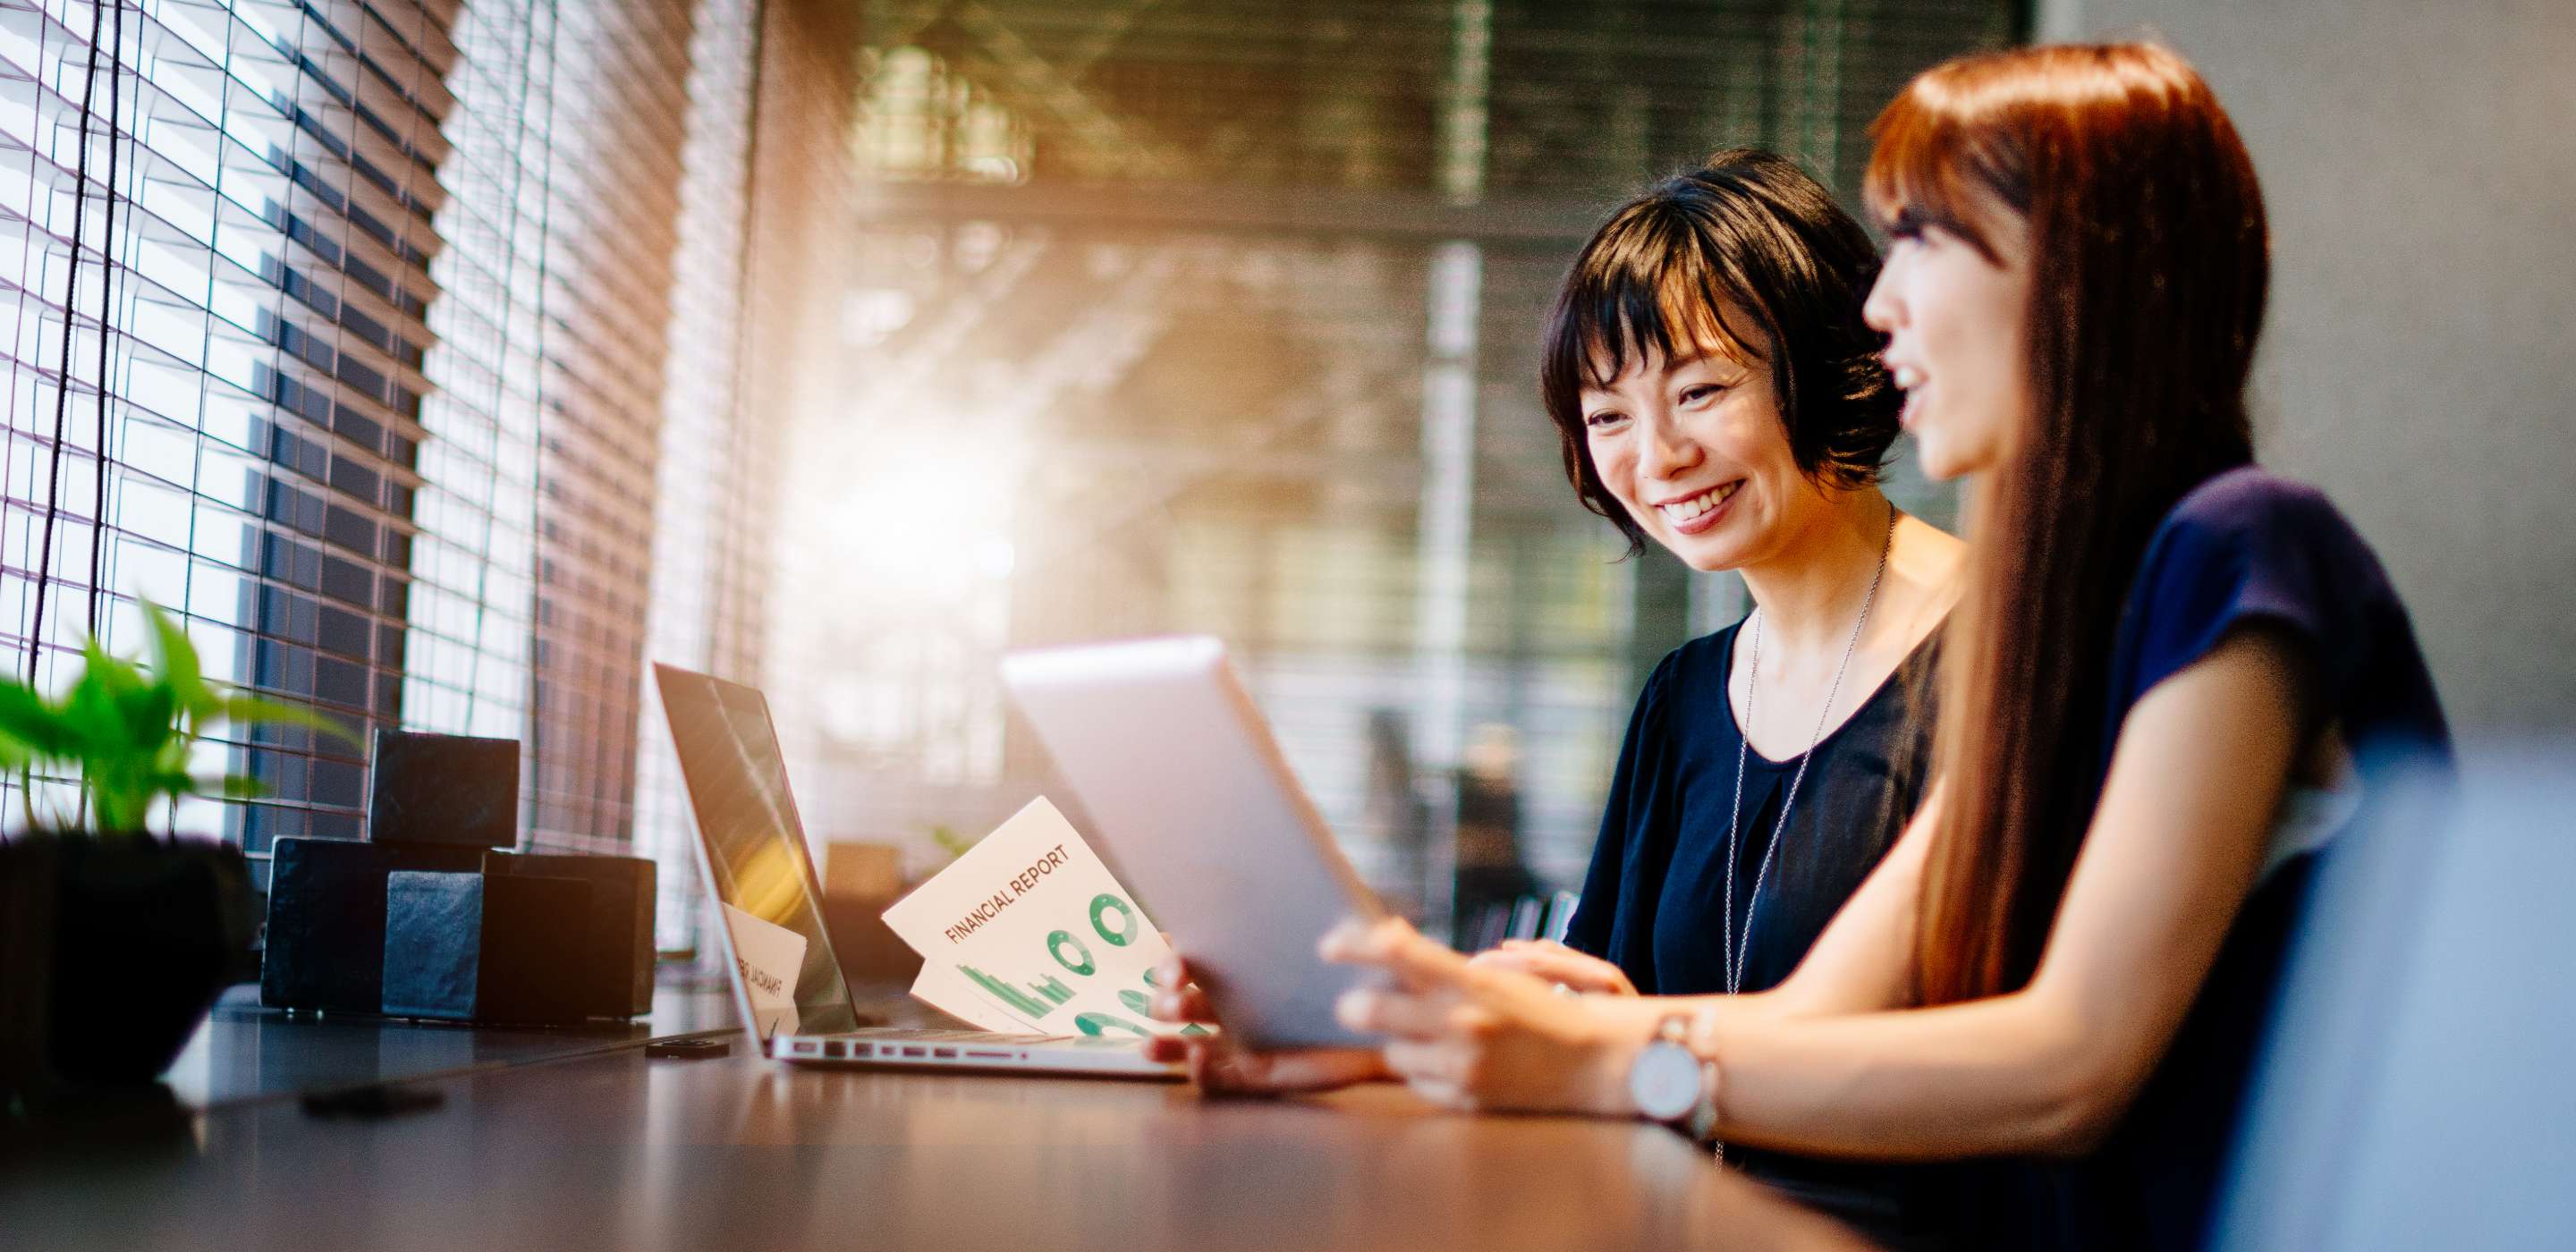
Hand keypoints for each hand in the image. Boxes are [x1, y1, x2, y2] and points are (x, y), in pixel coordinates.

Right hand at [1141, 950, 1389, 1094]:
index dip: (1174, 958)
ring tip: (1153, 1043)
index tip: (1176, 964)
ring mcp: (1241, 1041)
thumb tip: (1371, 929)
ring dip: (1165, 1041)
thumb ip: (1364, 936)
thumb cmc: (1367, 983)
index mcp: (1246, 965)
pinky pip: (1216, 1078)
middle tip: (1173, 1001)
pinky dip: (1199, 1071)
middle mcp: (1234, 1002)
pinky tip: (1197, 1059)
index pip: (1195, 956)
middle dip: (1166, 1000)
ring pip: (1185, 1042)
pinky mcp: (1254, 1075)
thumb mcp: (1363, 950)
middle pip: (1180, 1001)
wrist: (1386, 1033)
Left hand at [1321, 917, 1639, 1116]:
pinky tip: (1451, 1060)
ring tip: (1423, 1032)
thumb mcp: (1502, 975)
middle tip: (1353, 1001)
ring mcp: (1460, 1065)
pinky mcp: (1463, 1099)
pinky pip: (1418, 1081)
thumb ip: (1445, 963)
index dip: (1353, 944)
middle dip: (1355, 1003)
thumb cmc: (1548, 1011)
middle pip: (1369, 1007)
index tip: (1328, 944)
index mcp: (1472, 981)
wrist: (1597, 1064)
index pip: (1396, 951)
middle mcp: (1461, 1022)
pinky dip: (1424, 1069)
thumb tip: (1389, 940)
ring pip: (1391, 1051)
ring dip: (1397, 1041)